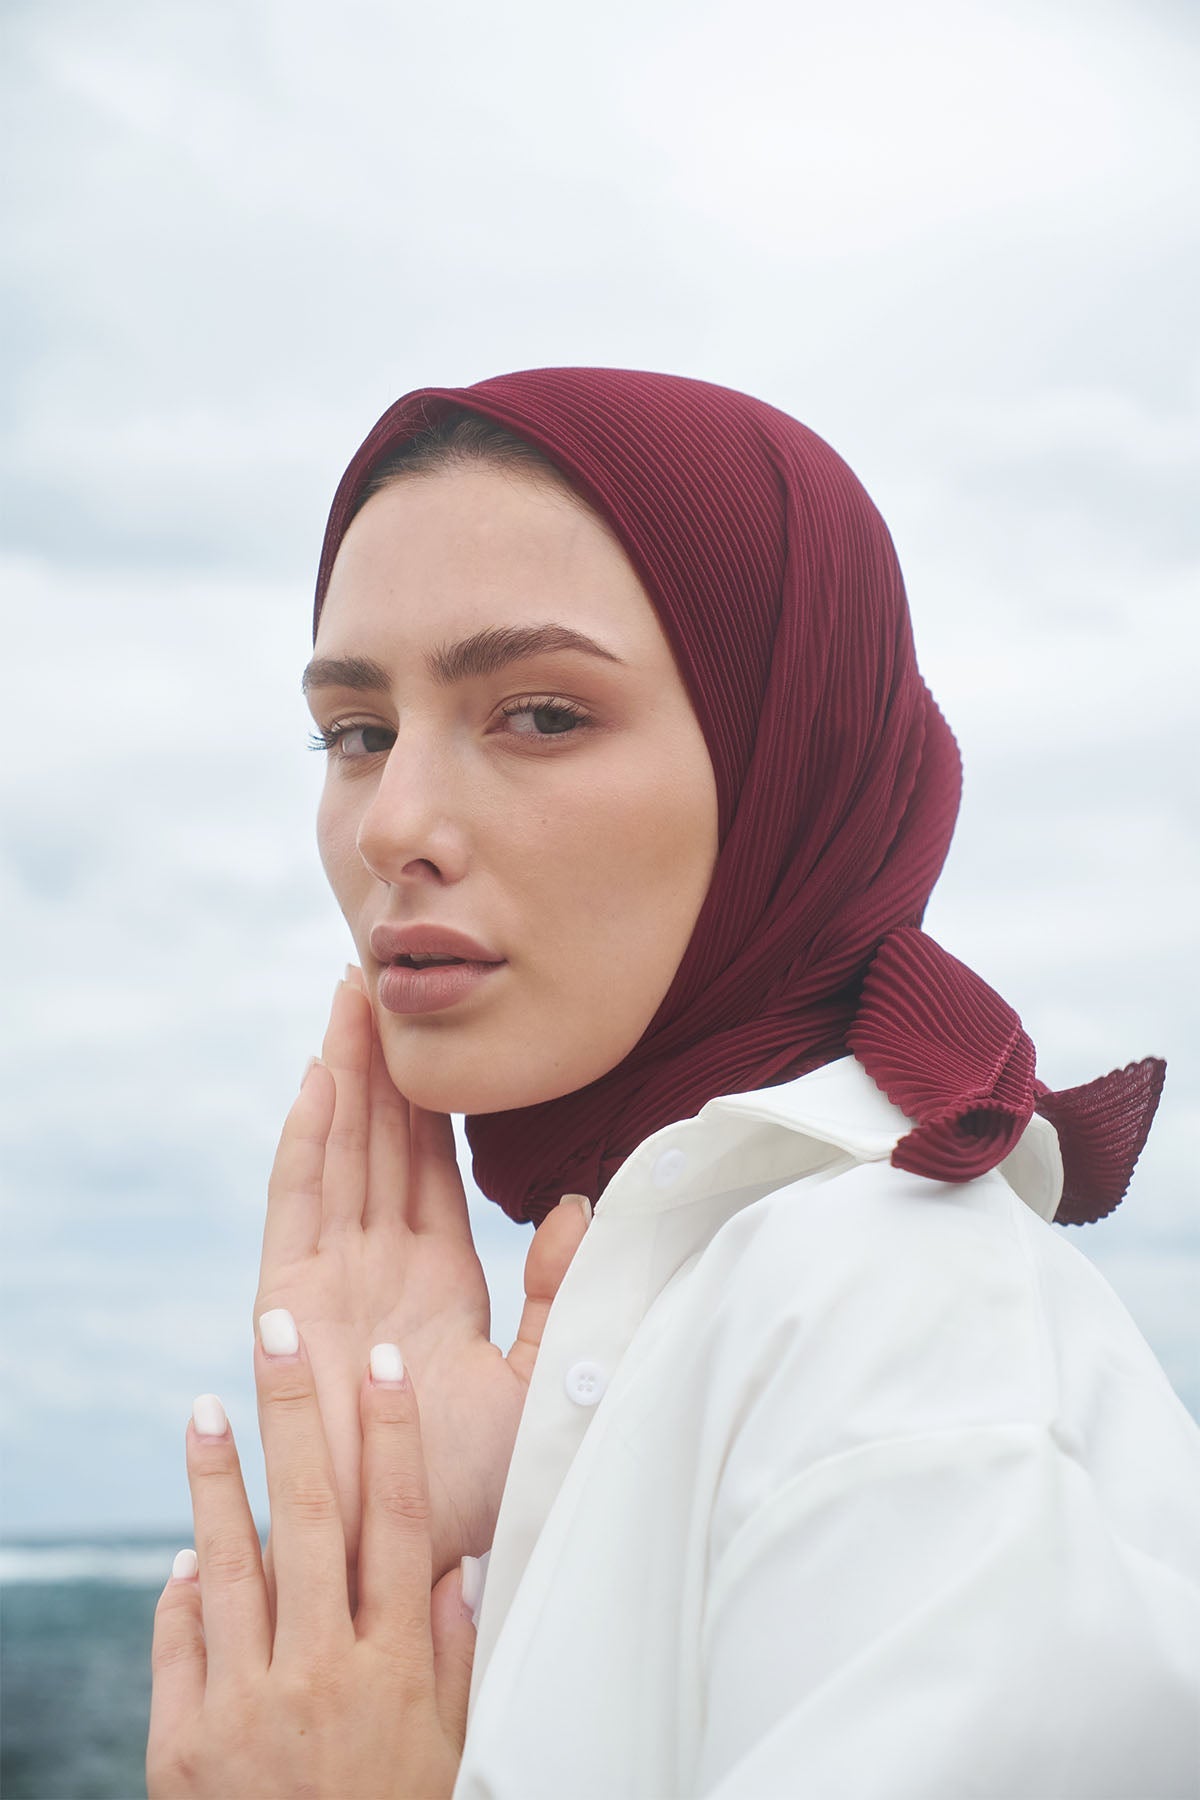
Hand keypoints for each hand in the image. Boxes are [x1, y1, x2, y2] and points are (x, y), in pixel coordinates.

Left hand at [148, 1318, 468, 1799]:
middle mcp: (321, 1673)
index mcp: (395, 1669)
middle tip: (276, 1331)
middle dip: (295, 1414)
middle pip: (309, 1516)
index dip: (391, 1437)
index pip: (398, 1524)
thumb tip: (451, 1565)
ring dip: (215, 1478)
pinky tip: (184, 1538)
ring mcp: (245, 1708)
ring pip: (229, 1563)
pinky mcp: (182, 1747)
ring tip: (203, 1406)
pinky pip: (179, 1641)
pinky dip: (181, 1585)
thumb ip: (453, 1655)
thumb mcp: (452, 1751)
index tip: (380, 1365)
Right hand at [255, 976, 588, 1589]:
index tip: (438, 1030)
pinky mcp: (290, 1297)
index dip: (433, 1097)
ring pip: (339, 1151)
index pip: (432, 1165)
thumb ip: (556, 1292)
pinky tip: (317, 1078)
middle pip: (378, 1140)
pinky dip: (304, 1139)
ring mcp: (332, 1275)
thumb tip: (574, 1204)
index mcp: (439, 1277)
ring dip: (342, 1074)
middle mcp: (380, 1264)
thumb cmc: (476, 1483)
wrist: (412, 1550)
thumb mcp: (539, 1377)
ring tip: (349, 997)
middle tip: (380, 976)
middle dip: (380, 1061)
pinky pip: (297, 1202)